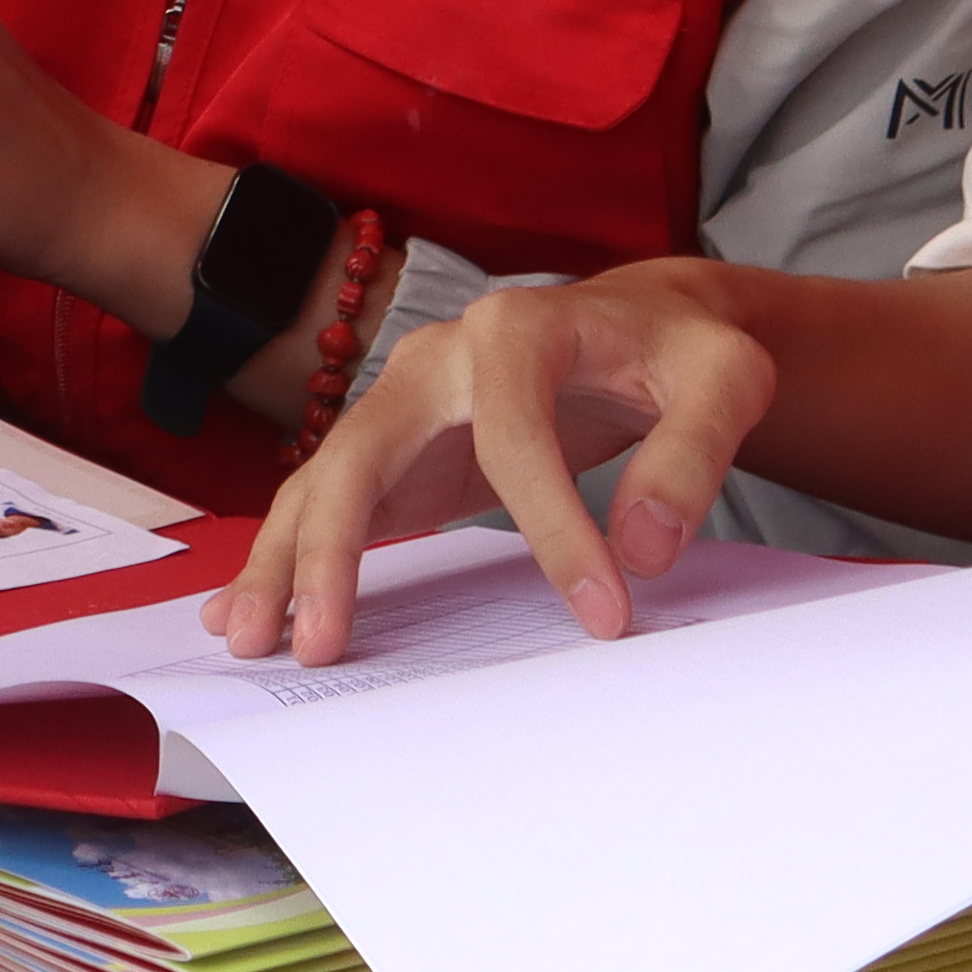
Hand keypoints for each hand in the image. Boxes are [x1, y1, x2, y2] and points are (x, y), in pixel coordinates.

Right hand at [222, 263, 777, 659]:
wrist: (641, 327)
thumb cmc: (680, 357)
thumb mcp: (724, 382)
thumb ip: (692, 456)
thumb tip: (643, 552)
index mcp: (516, 329)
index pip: (514, 435)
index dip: (553, 528)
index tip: (604, 614)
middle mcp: (437, 357)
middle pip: (361, 448)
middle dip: (329, 547)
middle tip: (317, 644)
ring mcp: (405, 402)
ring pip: (322, 477)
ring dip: (281, 559)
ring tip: (248, 640)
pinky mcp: (401, 449)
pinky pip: (331, 500)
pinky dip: (289, 554)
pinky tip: (252, 610)